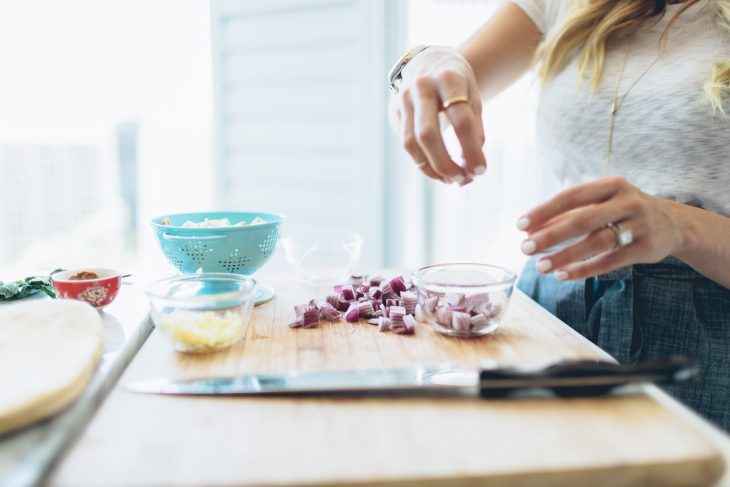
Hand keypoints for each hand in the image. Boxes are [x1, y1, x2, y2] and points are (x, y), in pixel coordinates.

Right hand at [394, 46, 486, 183]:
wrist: (428, 60)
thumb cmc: (457, 82)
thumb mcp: (472, 94)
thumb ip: (475, 125)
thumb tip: (474, 164)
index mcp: (448, 78)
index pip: (461, 120)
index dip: (471, 149)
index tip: (481, 170)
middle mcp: (422, 87)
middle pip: (428, 133)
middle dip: (445, 162)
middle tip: (462, 180)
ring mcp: (405, 99)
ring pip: (412, 142)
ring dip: (431, 167)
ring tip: (451, 180)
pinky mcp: (397, 111)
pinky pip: (407, 143)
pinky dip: (422, 163)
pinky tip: (438, 173)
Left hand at [517, 176, 685, 279]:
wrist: (674, 224)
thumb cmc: (623, 211)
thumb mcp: (601, 204)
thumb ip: (568, 214)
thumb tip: (529, 230)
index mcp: (611, 185)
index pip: (571, 196)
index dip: (544, 211)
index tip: (520, 225)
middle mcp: (627, 201)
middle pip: (582, 219)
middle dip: (550, 235)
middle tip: (525, 248)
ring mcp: (639, 224)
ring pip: (596, 242)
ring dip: (565, 255)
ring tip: (541, 267)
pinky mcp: (646, 248)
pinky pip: (610, 261)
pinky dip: (585, 269)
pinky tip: (563, 275)